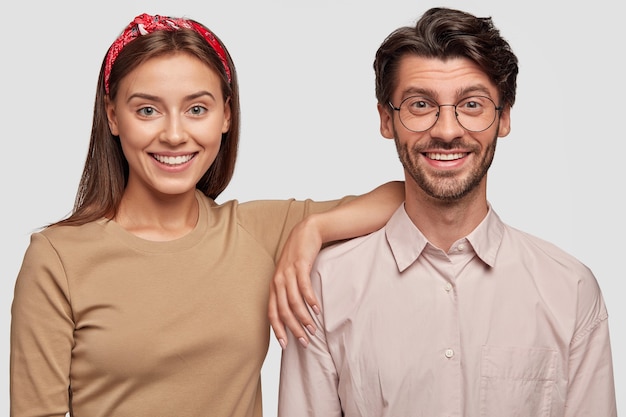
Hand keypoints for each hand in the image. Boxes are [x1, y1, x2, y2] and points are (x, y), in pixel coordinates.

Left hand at [268, 216, 321, 348]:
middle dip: (293, 328)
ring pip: (294, 301)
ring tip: (313, 328)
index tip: (285, 345)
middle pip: (283, 310)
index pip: (271, 312)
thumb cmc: (299, 256)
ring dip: (303, 317)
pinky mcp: (300, 264)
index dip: (277, 329)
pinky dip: (310, 299)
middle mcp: (278, 280)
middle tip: (304, 341)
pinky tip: (317, 309)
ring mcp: (288, 272)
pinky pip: (304, 286)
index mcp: (274, 285)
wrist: (306, 231)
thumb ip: (290, 292)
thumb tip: (295, 313)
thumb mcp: (290, 275)